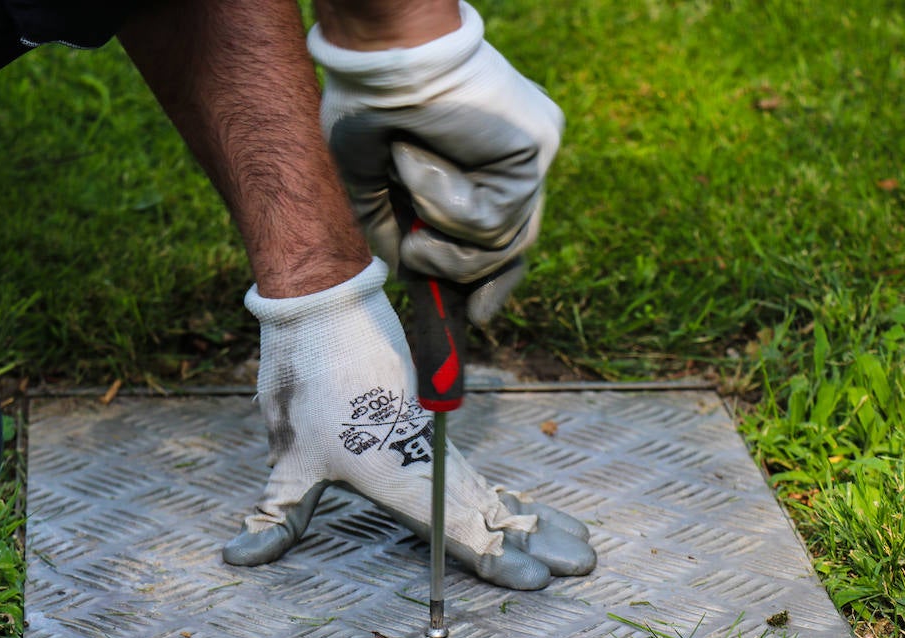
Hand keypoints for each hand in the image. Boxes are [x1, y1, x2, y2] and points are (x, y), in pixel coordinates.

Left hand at [223, 260, 594, 589]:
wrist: (325, 305)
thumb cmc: (305, 382)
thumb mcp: (286, 457)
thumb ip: (276, 516)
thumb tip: (237, 559)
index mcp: (398, 476)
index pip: (459, 532)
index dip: (500, 561)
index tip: (537, 580)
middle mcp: (427, 462)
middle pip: (493, 512)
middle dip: (539, 543)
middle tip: (584, 567)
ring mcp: (434, 441)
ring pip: (494, 490)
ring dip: (536, 518)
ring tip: (579, 541)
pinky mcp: (431, 424)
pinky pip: (480, 471)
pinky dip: (510, 495)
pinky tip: (524, 508)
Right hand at [308, 2, 563, 324]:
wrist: (381, 53)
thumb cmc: (368, 103)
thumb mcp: (370, 180)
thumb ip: (392, 226)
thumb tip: (403, 271)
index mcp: (487, 165)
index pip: (506, 237)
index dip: (494, 283)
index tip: (477, 317)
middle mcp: (518, 161)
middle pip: (512, 248)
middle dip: (467, 275)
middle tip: (420, 261)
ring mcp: (532, 154)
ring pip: (499, 245)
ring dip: (437, 228)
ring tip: (403, 176)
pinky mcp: (536, 147)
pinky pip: (491, 219)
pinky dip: (441, 199)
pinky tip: (416, 159)